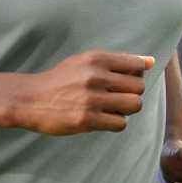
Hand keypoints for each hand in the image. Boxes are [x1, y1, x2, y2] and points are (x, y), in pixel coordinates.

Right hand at [17, 51, 153, 134]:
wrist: (30, 99)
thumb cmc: (61, 79)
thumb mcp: (85, 61)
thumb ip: (118, 61)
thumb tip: (150, 61)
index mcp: (96, 59)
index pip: (137, 65)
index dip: (136, 75)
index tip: (124, 81)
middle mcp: (95, 76)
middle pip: (139, 87)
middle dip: (132, 94)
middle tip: (117, 97)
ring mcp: (91, 99)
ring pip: (134, 105)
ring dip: (126, 109)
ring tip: (112, 108)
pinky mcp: (87, 119)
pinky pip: (120, 123)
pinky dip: (116, 122)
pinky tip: (103, 118)